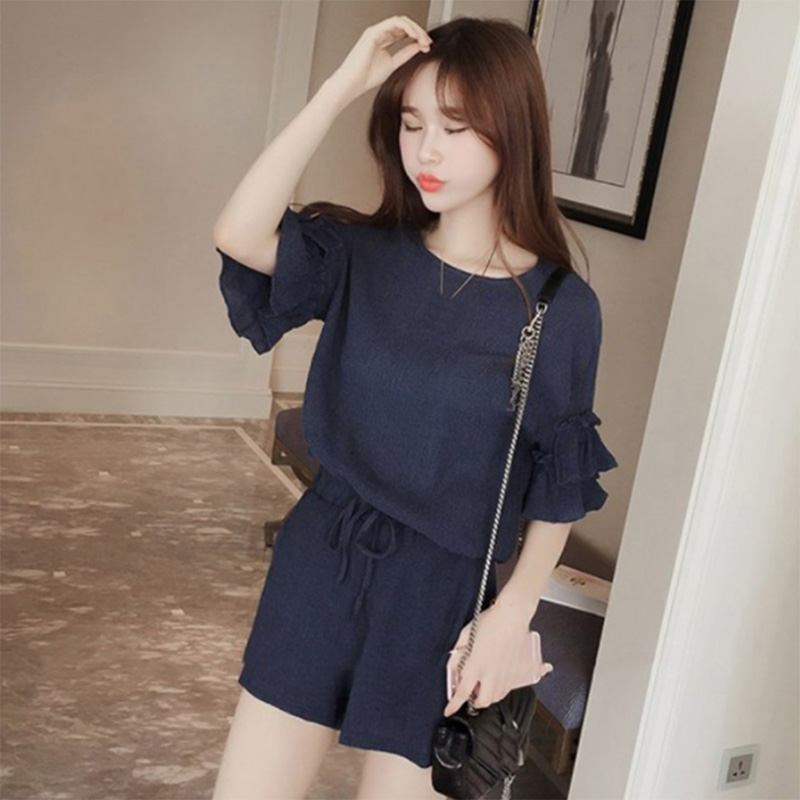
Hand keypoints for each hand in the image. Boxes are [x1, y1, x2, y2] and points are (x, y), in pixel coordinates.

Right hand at [329, 16, 431, 104]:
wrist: (353, 83)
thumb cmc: (366, 77)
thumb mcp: (394, 64)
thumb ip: (406, 54)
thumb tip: (419, 46)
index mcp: (383, 40)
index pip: (404, 32)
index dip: (418, 37)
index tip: (428, 47)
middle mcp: (380, 33)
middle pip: (404, 24)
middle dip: (419, 32)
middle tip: (428, 43)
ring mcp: (376, 31)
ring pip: (401, 21)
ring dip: (415, 29)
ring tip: (424, 40)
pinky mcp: (373, 32)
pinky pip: (394, 22)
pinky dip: (407, 28)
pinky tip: (415, 36)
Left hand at [443, 602, 532, 716]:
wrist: (512, 616)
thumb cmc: (490, 621)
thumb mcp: (466, 635)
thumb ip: (458, 652)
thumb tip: (453, 664)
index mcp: (476, 664)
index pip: (463, 692)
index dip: (454, 704)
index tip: (449, 710)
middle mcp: (491, 673)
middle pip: (483, 701)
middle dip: (475, 702)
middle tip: (470, 693)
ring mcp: (505, 673)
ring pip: (496, 697)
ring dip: (487, 695)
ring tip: (482, 683)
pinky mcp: (516, 671)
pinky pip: (507, 688)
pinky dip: (499, 689)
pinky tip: (495, 679)